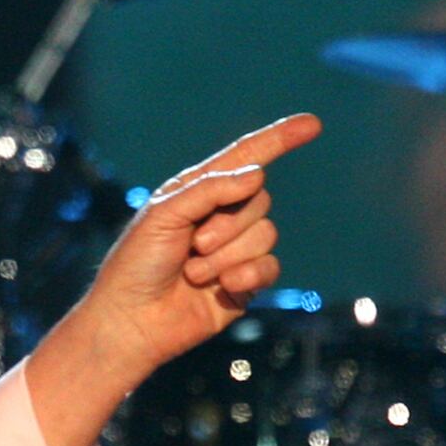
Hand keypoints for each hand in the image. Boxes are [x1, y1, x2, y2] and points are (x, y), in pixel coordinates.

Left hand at [21, 113, 320, 445]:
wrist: (132, 321)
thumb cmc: (137, 264)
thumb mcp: (164, 214)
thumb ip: (209, 190)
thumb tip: (258, 175)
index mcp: (199, 190)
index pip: (246, 157)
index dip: (279, 139)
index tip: (312, 124)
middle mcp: (222, 215)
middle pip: (259, 199)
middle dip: (227, 223)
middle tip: (192, 245)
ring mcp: (236, 249)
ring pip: (266, 233)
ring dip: (228, 255)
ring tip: (194, 271)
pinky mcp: (246, 282)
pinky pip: (270, 266)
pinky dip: (246, 275)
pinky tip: (221, 287)